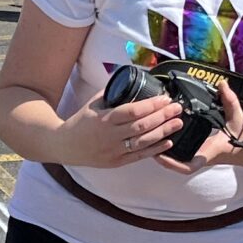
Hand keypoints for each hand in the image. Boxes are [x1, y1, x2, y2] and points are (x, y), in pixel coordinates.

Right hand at [65, 88, 180, 167]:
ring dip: (163, 132)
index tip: (165, 99)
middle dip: (163, 116)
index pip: (133, 111)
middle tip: (177, 109)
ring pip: (144, 142)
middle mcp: (110, 136)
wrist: (64, 146)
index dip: (151, 105)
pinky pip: (139, 156)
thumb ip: (112, 94)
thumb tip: (132, 81)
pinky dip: (155, 149)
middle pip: (142, 126)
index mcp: (104, 119)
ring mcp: (114, 151)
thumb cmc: (80, 122)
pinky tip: (168, 142)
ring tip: (178, 123)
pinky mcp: (117, 162)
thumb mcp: (93, 104)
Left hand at [153, 81, 242, 174]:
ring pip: (176, 162)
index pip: (189, 165)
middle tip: (147, 144)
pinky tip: (160, 141)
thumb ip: (229, 100)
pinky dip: (169, 154)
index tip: (159, 155)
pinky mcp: (198, 154)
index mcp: (208, 152)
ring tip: (149, 141)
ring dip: (163, 155)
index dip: (172, 163)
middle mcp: (201, 157)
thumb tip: (222, 84)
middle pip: (176, 165)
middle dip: (161, 158)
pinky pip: (180, 158)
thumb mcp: (236, 116)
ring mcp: (199, 157)